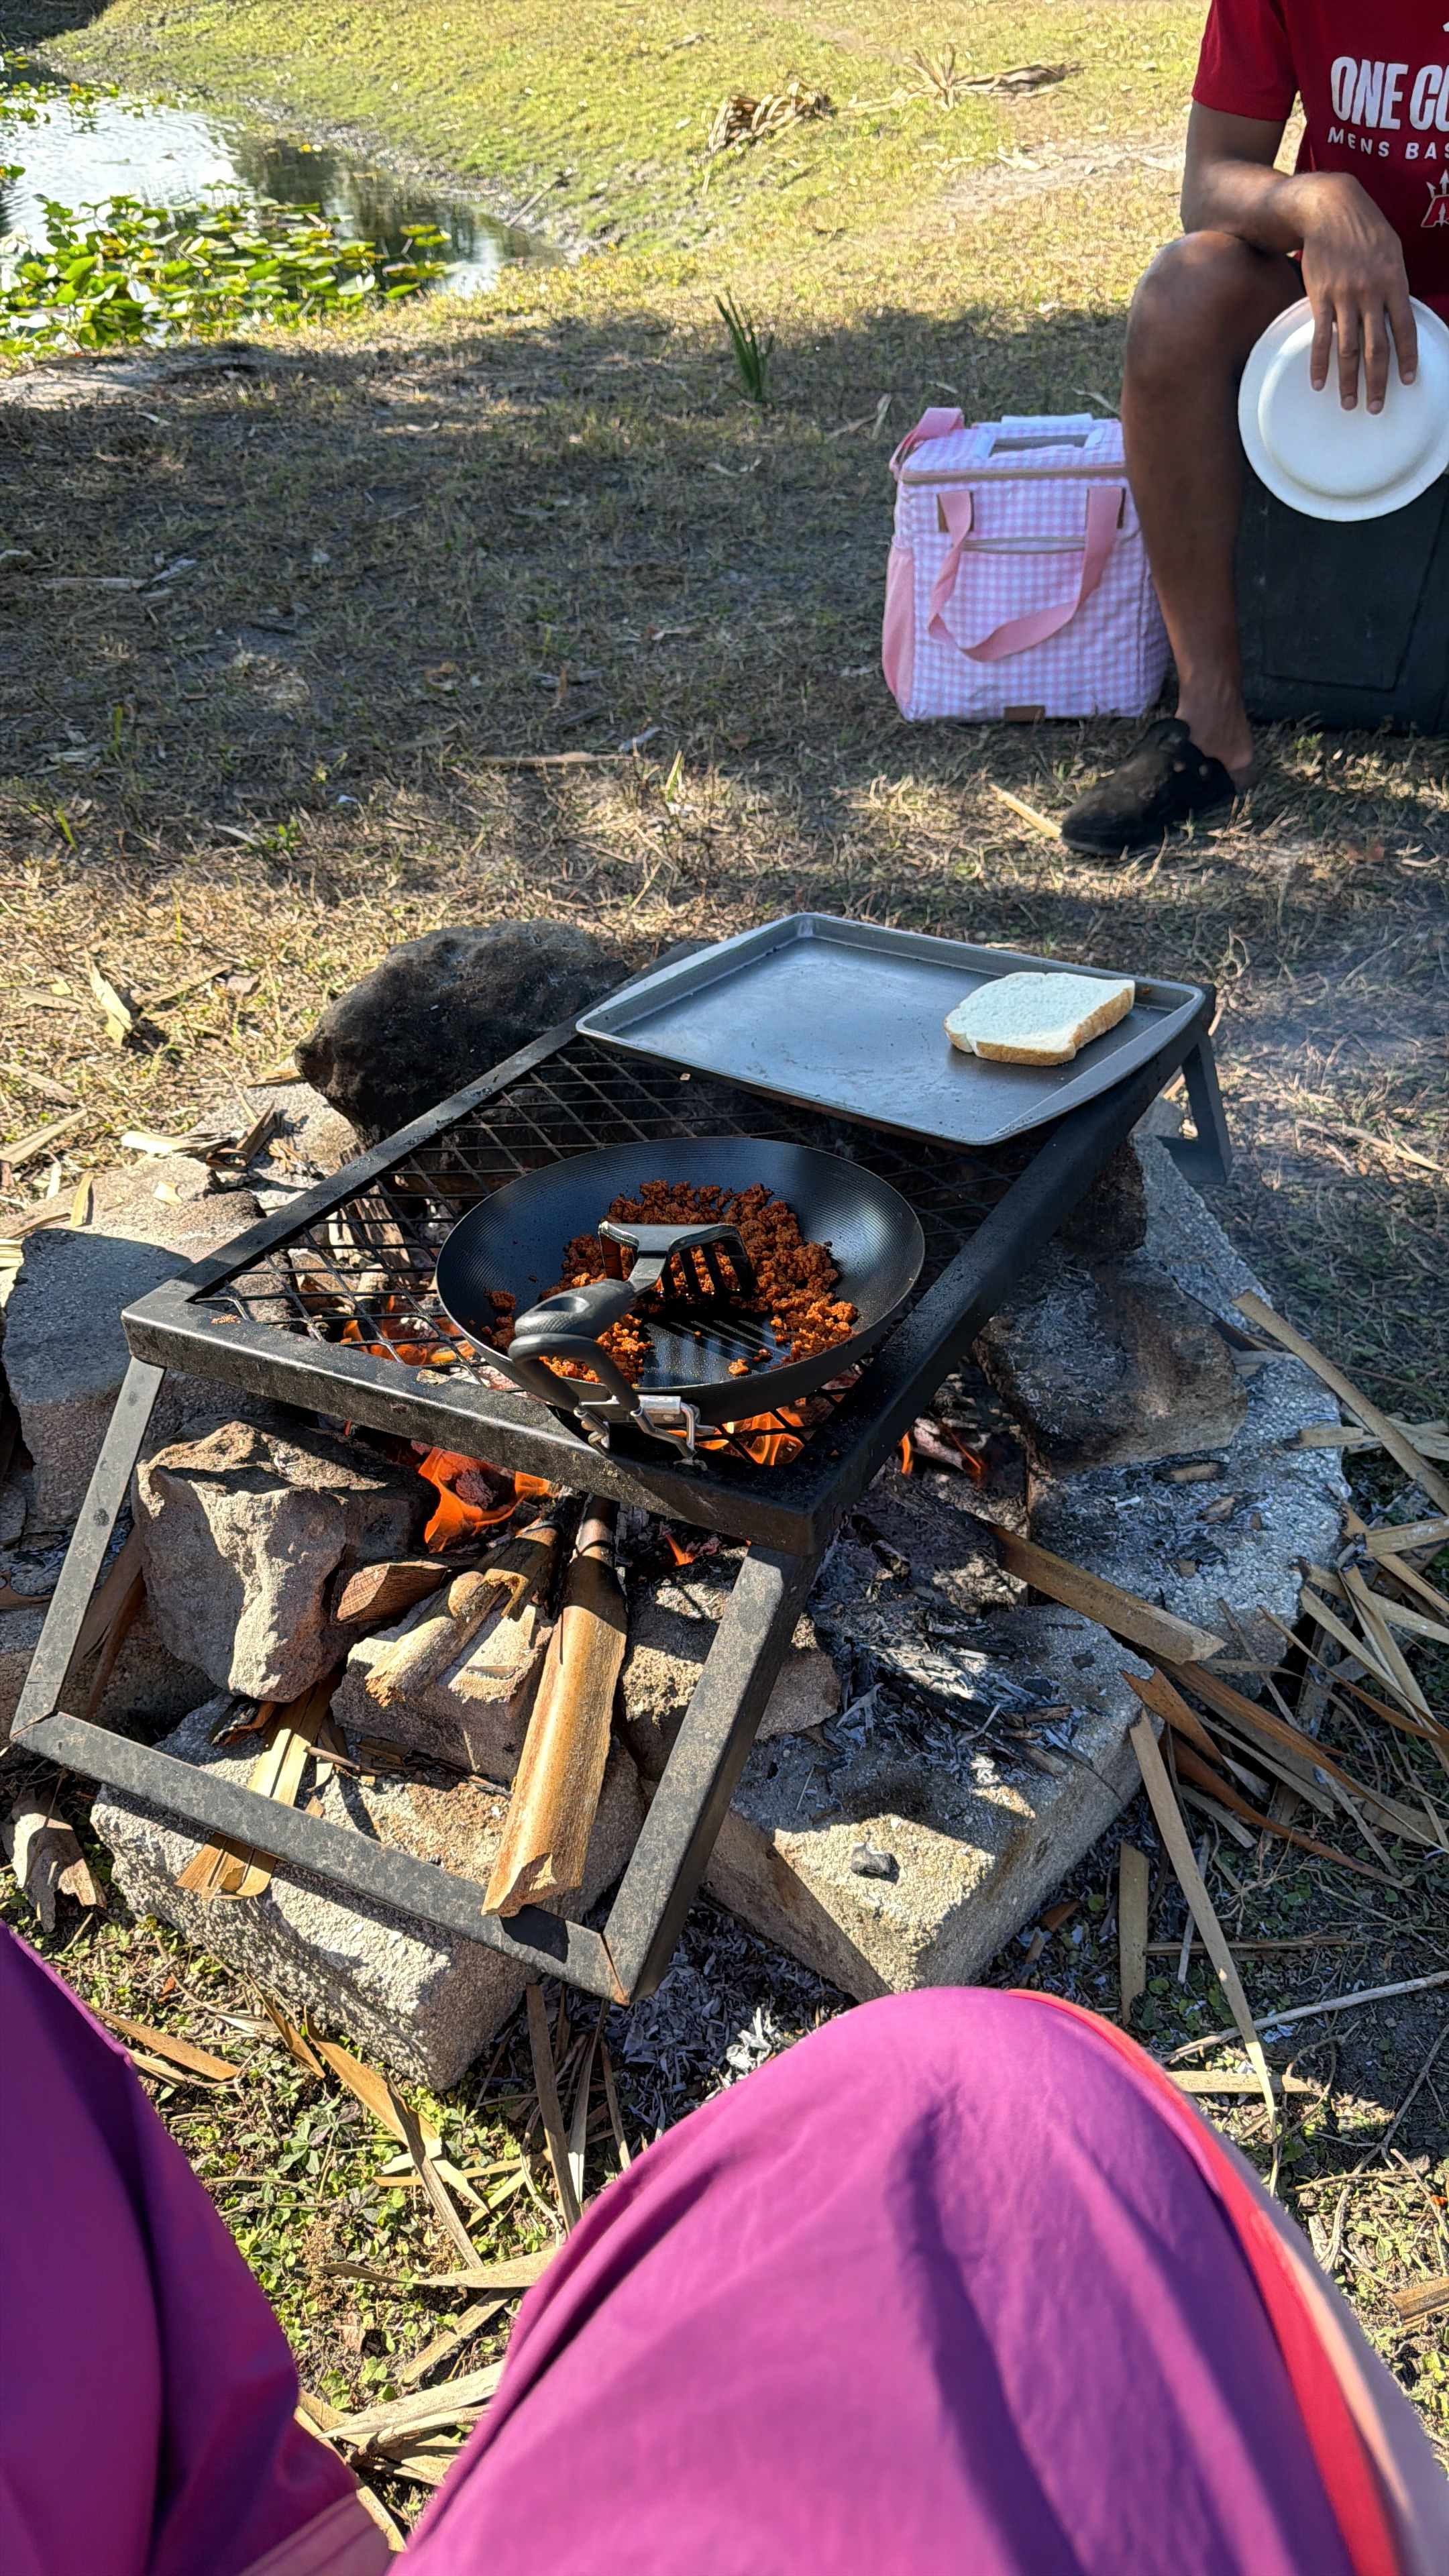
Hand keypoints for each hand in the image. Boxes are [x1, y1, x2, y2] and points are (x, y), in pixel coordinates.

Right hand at [1299, 175, 1416, 411]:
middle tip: (1375, 408)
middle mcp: (1371, 294)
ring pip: (1348, 349)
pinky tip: (1318, 382)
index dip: (1407, 358)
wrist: (1330, 209)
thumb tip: (1396, 315)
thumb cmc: (1365, 228)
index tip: (1408, 381)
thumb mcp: (1392, 250)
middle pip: (1376, 348)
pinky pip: (1320, 337)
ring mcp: (1344, 297)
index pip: (1405, 329)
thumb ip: (1395, 284)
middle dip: (1377, 382)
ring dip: (1348, 381)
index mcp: (1394, 282)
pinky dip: (1319, 363)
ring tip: (1348, 404)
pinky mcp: (1320, 298)